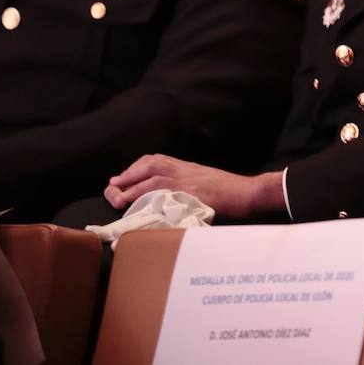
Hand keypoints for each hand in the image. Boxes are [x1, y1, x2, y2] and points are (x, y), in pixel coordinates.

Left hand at [105, 154, 283, 219]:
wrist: (250, 192)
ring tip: (116, 196)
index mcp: (189, 167)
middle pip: (151, 163)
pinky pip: (161, 190)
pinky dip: (143, 195)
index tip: (124, 177)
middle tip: (114, 185)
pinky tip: (132, 204)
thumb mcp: (208, 184)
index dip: (137, 168)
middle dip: (129, 173)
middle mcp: (186, 169)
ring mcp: (187, 179)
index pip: (158, 160)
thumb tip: (174, 198)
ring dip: (131, 184)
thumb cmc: (233, 192)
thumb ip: (191, 186)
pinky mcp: (189, 191)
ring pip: (152, 174)